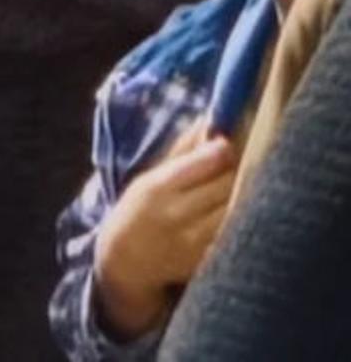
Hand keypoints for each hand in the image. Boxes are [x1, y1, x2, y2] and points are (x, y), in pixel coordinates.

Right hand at [94, 129, 235, 339]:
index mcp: (157, 188)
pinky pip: (241, 234)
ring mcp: (195, 241)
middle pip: (228, 184)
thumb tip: (212, 118)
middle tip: (249, 161)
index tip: (229, 144)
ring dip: (251, 194)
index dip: (223, 150)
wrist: (126, 261)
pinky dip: (250, 220)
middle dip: (242, 169)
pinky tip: (251, 212)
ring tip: (254, 185)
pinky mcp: (210, 261)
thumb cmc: (141, 210)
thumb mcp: (150, 178)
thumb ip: (184, 150)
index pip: (202, 163)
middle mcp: (176, 215)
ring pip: (240, 209)